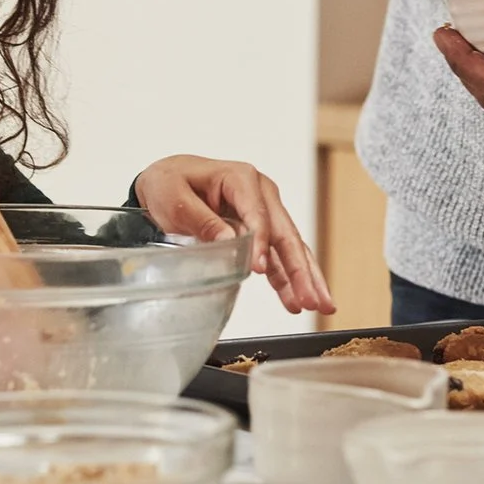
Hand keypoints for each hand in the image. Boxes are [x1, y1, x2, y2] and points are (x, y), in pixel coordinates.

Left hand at [134, 155, 334, 314]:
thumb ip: (203, 220)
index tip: (260, 269)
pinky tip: (295, 300)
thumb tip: (230, 241)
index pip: (259, 214)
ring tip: (317, 304)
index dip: (262, 243)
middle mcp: (261, 194)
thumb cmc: (171, 183)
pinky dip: (287, 279)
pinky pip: (278, 258)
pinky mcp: (260, 232)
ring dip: (304, 277)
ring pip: (290, 248)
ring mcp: (264, 213)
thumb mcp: (176, 199)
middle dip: (300, 268)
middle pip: (285, 234)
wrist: (166, 181)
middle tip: (311, 297)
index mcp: (241, 178)